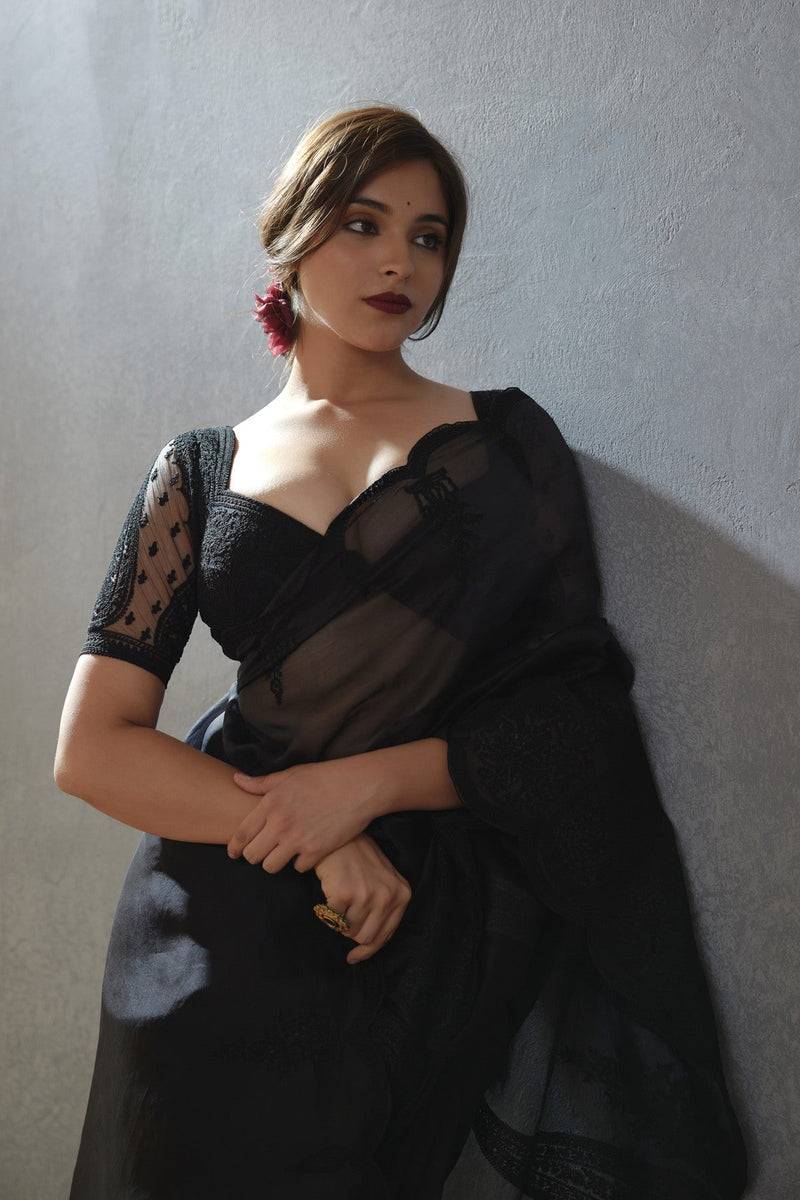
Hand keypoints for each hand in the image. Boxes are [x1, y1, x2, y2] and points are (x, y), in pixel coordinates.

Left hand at [227, 757, 384, 873]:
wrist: (358, 786)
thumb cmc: (323, 777)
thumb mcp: (290, 775)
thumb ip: (261, 783)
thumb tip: (237, 779)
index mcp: (271, 804)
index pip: (242, 834)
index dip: (234, 848)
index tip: (234, 853)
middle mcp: (281, 824)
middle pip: (253, 855)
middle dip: (255, 856)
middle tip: (262, 852)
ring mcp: (298, 839)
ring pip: (271, 867)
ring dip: (275, 862)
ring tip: (282, 854)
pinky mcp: (317, 851)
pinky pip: (298, 869)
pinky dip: (300, 863)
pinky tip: (305, 852)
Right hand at [314, 834, 411, 963]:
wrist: (340, 836)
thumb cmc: (359, 859)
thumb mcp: (383, 881)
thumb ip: (382, 910)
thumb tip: (364, 949)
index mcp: (402, 894)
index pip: (385, 935)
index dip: (368, 950)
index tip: (354, 956)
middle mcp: (387, 896)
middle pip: (367, 938)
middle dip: (352, 933)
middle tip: (343, 916)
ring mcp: (366, 895)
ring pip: (348, 931)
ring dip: (339, 920)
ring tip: (339, 898)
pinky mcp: (344, 893)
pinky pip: (333, 919)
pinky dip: (327, 911)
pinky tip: (330, 892)